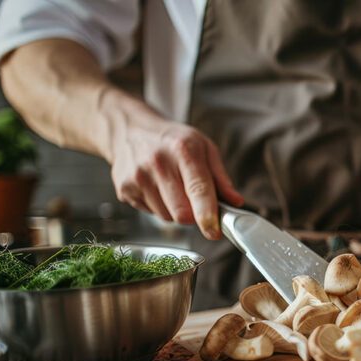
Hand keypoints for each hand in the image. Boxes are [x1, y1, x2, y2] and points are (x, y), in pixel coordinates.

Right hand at [109, 120, 243, 239]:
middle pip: (182, 213)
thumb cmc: (172, 140)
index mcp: (183, 150)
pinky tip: (156, 188)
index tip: (214, 231)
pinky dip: (159, 207)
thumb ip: (221, 177)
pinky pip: (151, 213)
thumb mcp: (204, 148)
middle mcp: (158, 163)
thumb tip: (235, 202)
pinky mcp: (124, 189)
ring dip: (175, 210)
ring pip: (167, 217)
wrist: (130, 129)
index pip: (198, 189)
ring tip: (172, 187)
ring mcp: (138, 177)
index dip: (207, 215)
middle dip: (194, 214)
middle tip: (194, 200)